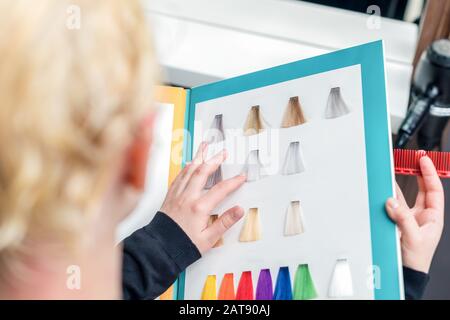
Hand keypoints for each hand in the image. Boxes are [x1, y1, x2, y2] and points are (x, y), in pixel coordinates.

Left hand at [160, 142, 245, 253]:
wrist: (160, 249)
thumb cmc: (183, 246)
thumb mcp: (209, 239)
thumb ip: (225, 222)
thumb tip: (239, 210)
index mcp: (199, 208)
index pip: (220, 189)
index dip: (233, 182)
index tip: (241, 176)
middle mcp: (187, 198)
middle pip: (202, 172)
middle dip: (214, 160)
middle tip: (222, 152)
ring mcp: (177, 195)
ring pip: (188, 170)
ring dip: (198, 157)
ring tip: (204, 147)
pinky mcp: (169, 197)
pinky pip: (178, 177)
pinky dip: (185, 168)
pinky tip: (188, 164)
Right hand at [386, 155, 443, 272]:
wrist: (404, 272)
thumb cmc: (416, 258)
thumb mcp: (413, 237)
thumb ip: (402, 218)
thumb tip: (391, 202)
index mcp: (433, 217)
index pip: (434, 189)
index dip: (429, 173)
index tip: (424, 159)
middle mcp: (422, 214)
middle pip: (421, 188)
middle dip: (417, 172)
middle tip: (413, 158)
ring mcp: (409, 217)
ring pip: (404, 195)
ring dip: (398, 185)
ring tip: (393, 172)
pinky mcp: (396, 220)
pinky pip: (392, 204)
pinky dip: (388, 196)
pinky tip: (385, 189)